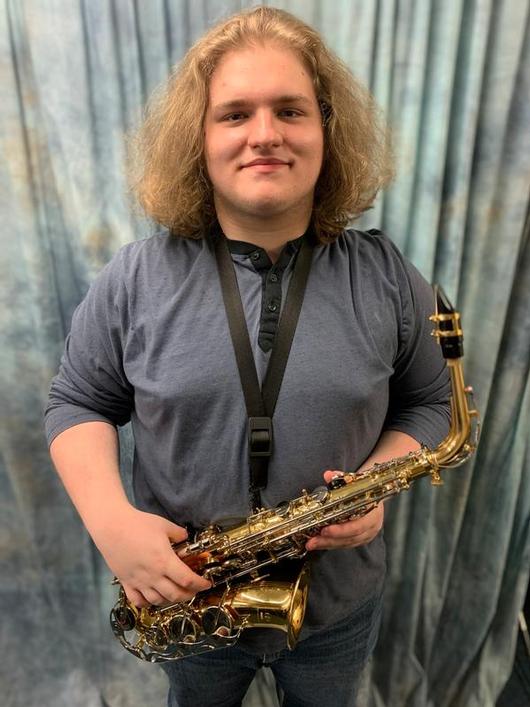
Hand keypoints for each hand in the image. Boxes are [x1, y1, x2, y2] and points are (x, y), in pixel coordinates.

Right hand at [92, 504, 210, 607]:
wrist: (112, 527)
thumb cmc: (138, 524)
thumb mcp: (164, 525)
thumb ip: (178, 534)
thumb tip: (185, 537)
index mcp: (165, 561)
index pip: (188, 580)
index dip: (200, 584)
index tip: (207, 584)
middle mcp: (153, 575)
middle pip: (175, 595)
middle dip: (189, 595)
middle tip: (194, 590)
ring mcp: (138, 581)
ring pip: (158, 600)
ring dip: (171, 600)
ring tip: (177, 593)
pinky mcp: (126, 582)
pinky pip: (138, 600)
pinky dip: (148, 603)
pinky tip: (153, 598)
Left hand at [305, 470, 383, 550]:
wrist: (373, 493)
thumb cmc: (362, 488)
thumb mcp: (352, 481)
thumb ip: (340, 478)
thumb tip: (328, 475)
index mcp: (373, 511)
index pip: (358, 525)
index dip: (342, 530)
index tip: (325, 530)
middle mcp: (372, 525)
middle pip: (351, 537)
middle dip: (330, 540)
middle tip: (312, 541)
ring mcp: (367, 534)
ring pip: (347, 543)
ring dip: (328, 544)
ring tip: (311, 544)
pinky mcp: (361, 539)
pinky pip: (346, 545)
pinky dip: (332, 544)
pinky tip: (320, 543)